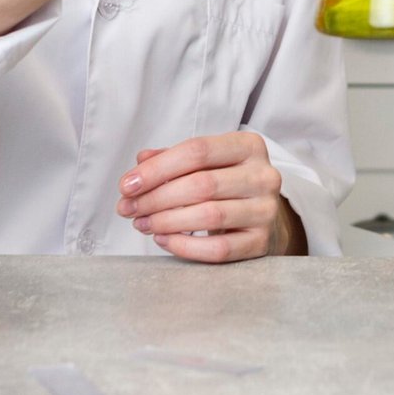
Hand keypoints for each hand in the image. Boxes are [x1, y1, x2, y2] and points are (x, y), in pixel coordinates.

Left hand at [115, 132, 303, 261]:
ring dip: (166, 221)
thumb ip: (172, 159)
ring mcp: (266, 210)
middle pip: (202, 184)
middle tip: (128, 208)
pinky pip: (219, 248)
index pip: (198, 150)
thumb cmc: (227, 185)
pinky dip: (185, 246)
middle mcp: (263, 175)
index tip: (127, 185)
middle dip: (156, 198)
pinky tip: (163, 240)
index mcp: (249, 146)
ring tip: (142, 223)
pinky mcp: (262, 241)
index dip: (157, 168)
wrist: (265, 217)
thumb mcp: (205, 163)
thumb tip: (140, 162)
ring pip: (210, 215)